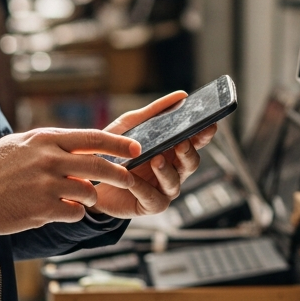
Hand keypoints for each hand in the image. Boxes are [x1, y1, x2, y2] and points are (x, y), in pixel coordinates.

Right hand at [0, 127, 141, 234]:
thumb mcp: (21, 144)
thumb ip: (50, 144)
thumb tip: (79, 143)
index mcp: (46, 139)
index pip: (93, 137)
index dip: (119, 143)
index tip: (137, 147)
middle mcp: (50, 159)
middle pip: (98, 166)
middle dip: (120, 174)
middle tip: (130, 179)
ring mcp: (48, 185)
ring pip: (88, 192)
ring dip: (90, 198)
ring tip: (80, 199)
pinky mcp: (44, 209)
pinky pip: (75, 212)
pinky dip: (74, 213)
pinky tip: (61, 211)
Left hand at [88, 92, 217, 219]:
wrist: (90, 180)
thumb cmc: (115, 151)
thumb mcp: (131, 125)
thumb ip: (154, 112)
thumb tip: (182, 95)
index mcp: (173, 150)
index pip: (196, 141)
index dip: (204, 134)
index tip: (209, 124)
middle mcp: (174, 170)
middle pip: (191, 162)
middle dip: (189, 152)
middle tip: (182, 142)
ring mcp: (164, 189)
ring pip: (174, 181)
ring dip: (167, 170)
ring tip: (156, 159)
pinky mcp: (151, 205)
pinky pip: (151, 197)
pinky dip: (142, 188)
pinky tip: (132, 180)